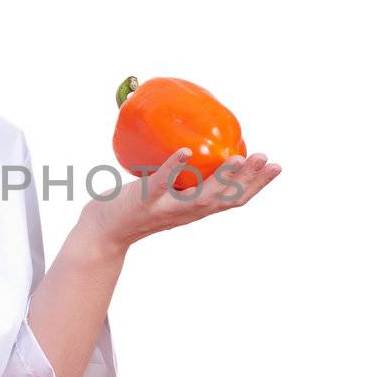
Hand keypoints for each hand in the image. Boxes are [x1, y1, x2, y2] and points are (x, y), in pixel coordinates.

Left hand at [81, 148, 280, 252]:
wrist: (101, 232)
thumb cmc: (133, 207)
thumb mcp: (166, 193)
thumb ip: (182, 177)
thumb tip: (194, 144)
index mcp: (194, 210)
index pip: (233, 200)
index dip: (257, 185)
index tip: (276, 167)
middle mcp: (185, 212)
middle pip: (224, 200)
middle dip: (249, 180)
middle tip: (268, 160)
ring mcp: (165, 208)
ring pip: (200, 196)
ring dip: (222, 178)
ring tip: (239, 158)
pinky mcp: (143, 201)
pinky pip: (160, 182)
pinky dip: (174, 167)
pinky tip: (186, 151)